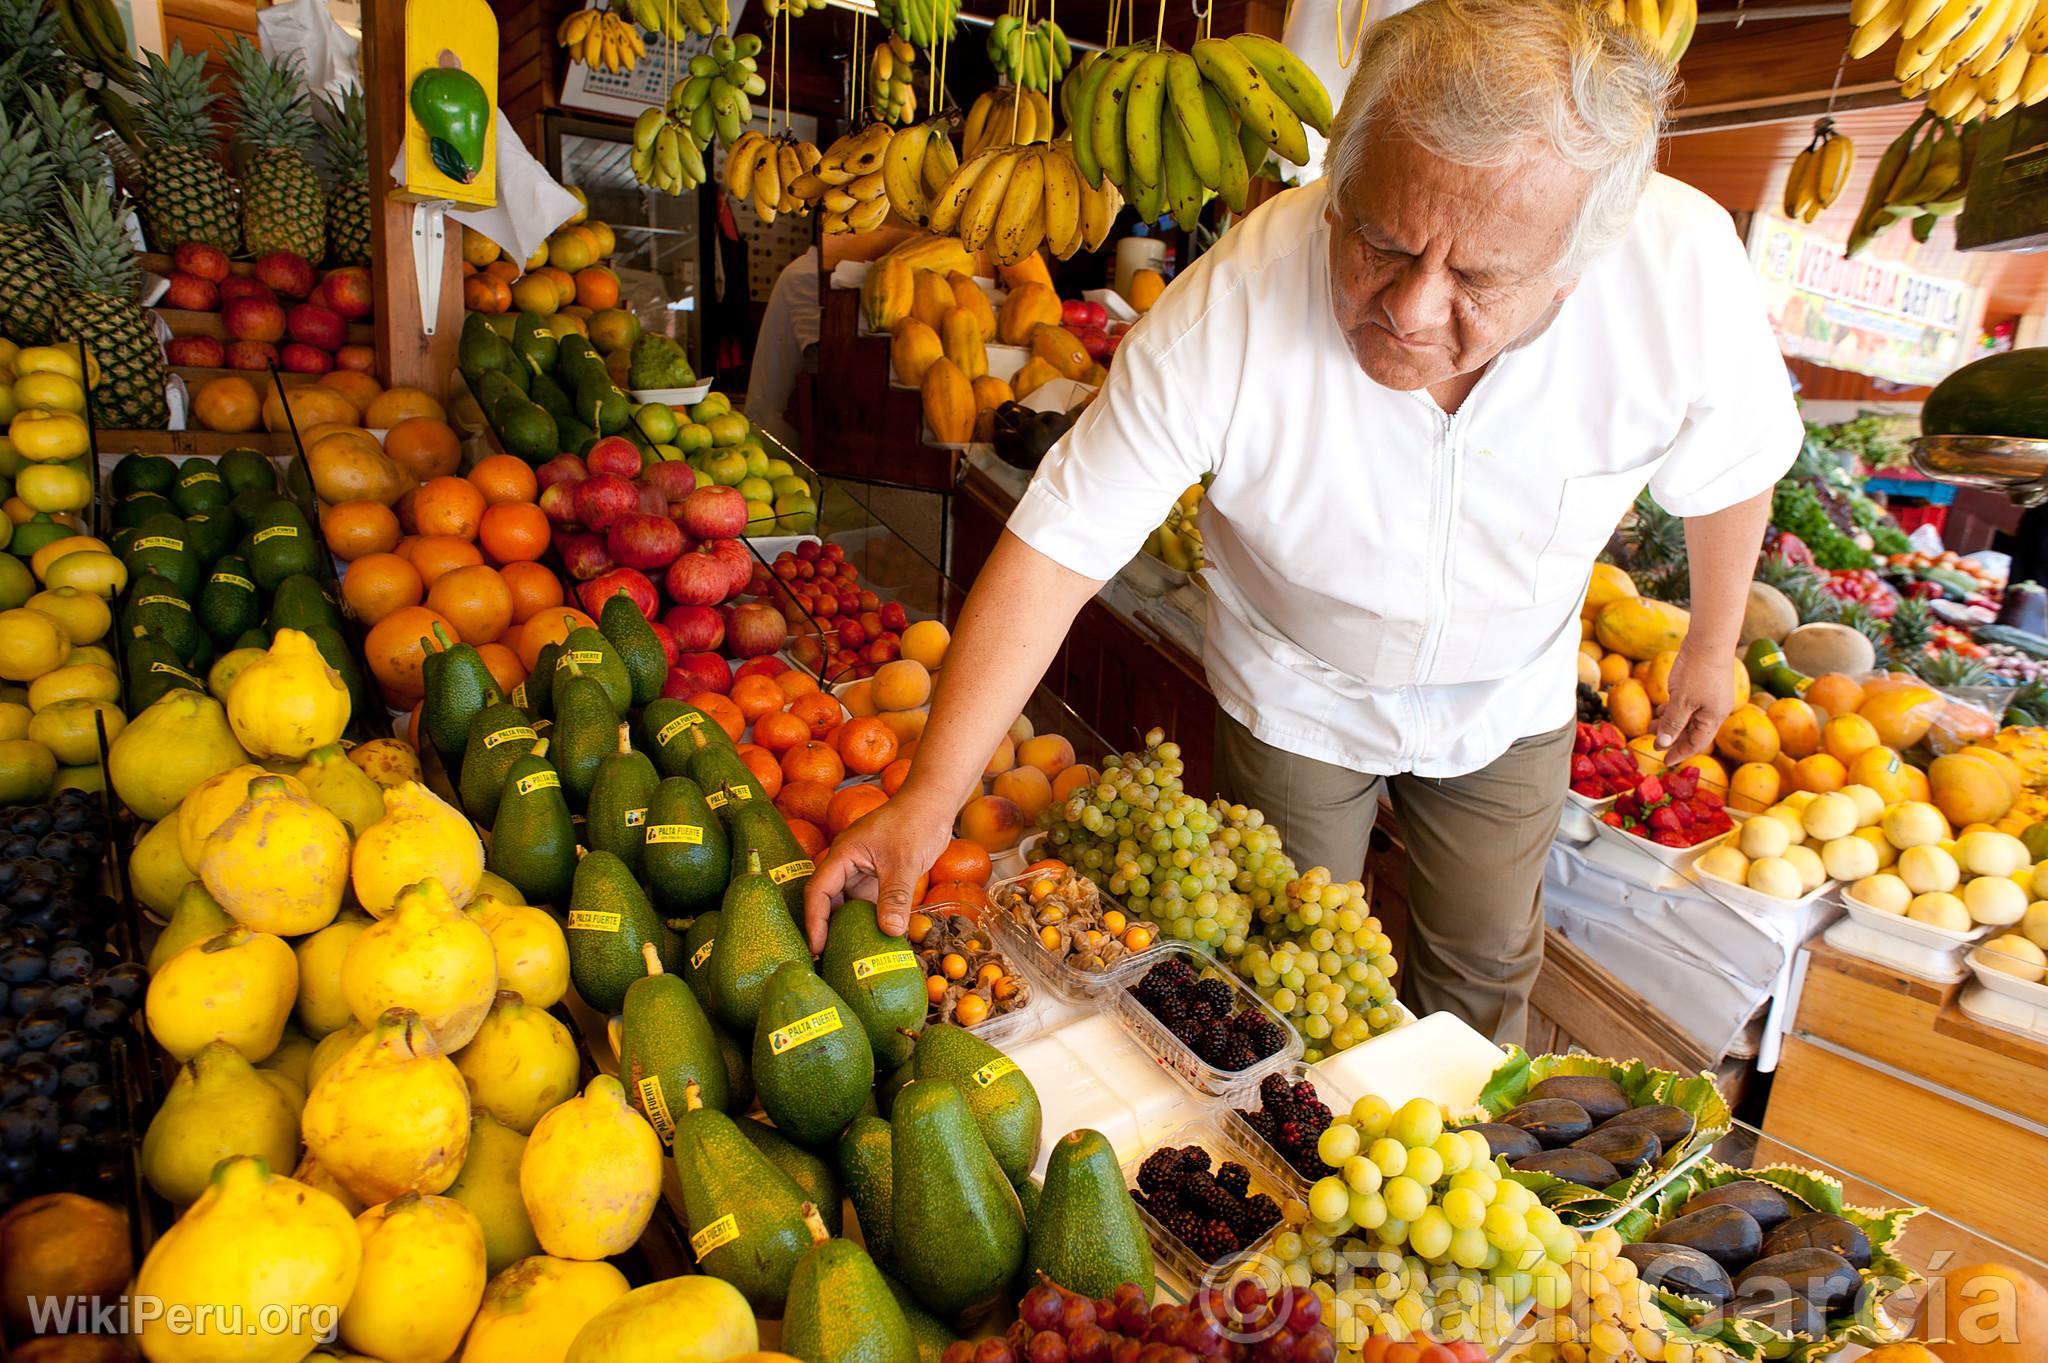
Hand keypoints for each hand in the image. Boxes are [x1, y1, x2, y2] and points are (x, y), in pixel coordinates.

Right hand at [803, 787, 956, 951]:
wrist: (932, 804)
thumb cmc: (914, 823)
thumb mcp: (904, 862)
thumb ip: (896, 897)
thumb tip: (891, 932)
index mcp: (843, 854)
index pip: (818, 890)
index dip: (814, 920)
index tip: (817, 946)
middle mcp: (847, 864)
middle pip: (828, 900)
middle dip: (827, 928)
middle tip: (829, 958)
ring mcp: (862, 870)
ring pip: (848, 903)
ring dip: (849, 926)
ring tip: (849, 955)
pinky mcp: (878, 876)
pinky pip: (867, 902)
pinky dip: (869, 920)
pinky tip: (875, 939)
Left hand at [1655, 641, 1735, 762]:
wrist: (1710, 640)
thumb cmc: (1697, 671)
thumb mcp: (1681, 701)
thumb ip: (1672, 723)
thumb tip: (1662, 744)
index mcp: (1713, 718)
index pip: (1696, 744)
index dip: (1680, 753)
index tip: (1665, 762)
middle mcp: (1715, 710)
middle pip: (1693, 732)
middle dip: (1673, 739)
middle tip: (1653, 745)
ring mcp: (1711, 698)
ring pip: (1689, 718)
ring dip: (1671, 724)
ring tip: (1652, 727)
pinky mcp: (1704, 686)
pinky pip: (1689, 705)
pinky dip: (1674, 710)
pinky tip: (1661, 709)